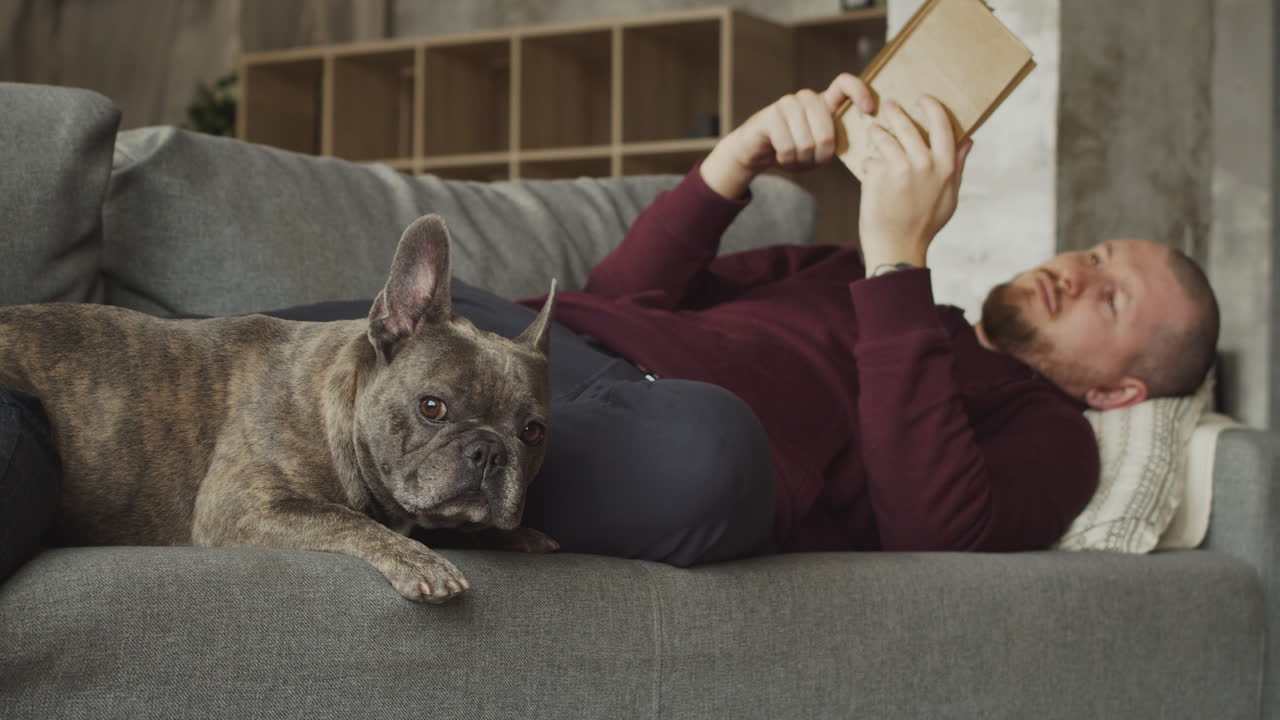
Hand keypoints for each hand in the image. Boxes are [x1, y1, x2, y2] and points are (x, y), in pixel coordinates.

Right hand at [700, 73, 875, 198]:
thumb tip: (859, 137)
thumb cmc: (794, 150)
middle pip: (827, 135)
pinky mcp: (770, 116)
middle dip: (819, 158)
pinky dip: (786, 160)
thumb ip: (836, 142)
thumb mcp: (819, 149)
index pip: (845, 84)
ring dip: (800, 161)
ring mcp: (788, 104)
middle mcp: (807, 98)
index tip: (869, 111)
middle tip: (809, 160)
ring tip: (793, 157)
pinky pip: (788, 147)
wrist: (756, 151)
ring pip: (807, 144)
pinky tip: (780, 156)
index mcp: (824, 102)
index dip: (860, 93)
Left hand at [857, 96, 972, 271]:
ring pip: (882, 137)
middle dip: (894, 112)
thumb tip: (968, 140)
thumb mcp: (950, 196)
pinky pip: (870, 158)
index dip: (931, 107)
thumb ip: (957, 165)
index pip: (941, 124)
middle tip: (888, 106)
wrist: (897, 246)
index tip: (922, 98)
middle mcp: (924, 162)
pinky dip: (868, 163)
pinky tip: (870, 171)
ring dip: (876, 134)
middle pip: (906, 125)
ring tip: (873, 133)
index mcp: (945, 166)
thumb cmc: (925, 224)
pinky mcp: (877, 174)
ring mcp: (899, 167)